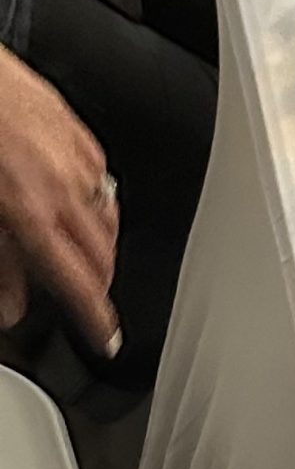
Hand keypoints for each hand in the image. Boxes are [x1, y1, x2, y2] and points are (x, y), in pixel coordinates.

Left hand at [0, 53, 119, 354]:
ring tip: (85, 254)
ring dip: (101, 245)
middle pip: (103, 257)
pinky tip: (77, 200)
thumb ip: (2, 262)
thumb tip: (13, 305)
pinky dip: (95, 199)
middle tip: (88, 299)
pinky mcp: (74, 128)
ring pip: (109, 220)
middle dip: (99, 285)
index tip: (107, 340)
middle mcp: (61, 187)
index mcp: (32, 212)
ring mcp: (72, 156)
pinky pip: (100, 177)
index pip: (79, 285)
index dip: (97, 320)